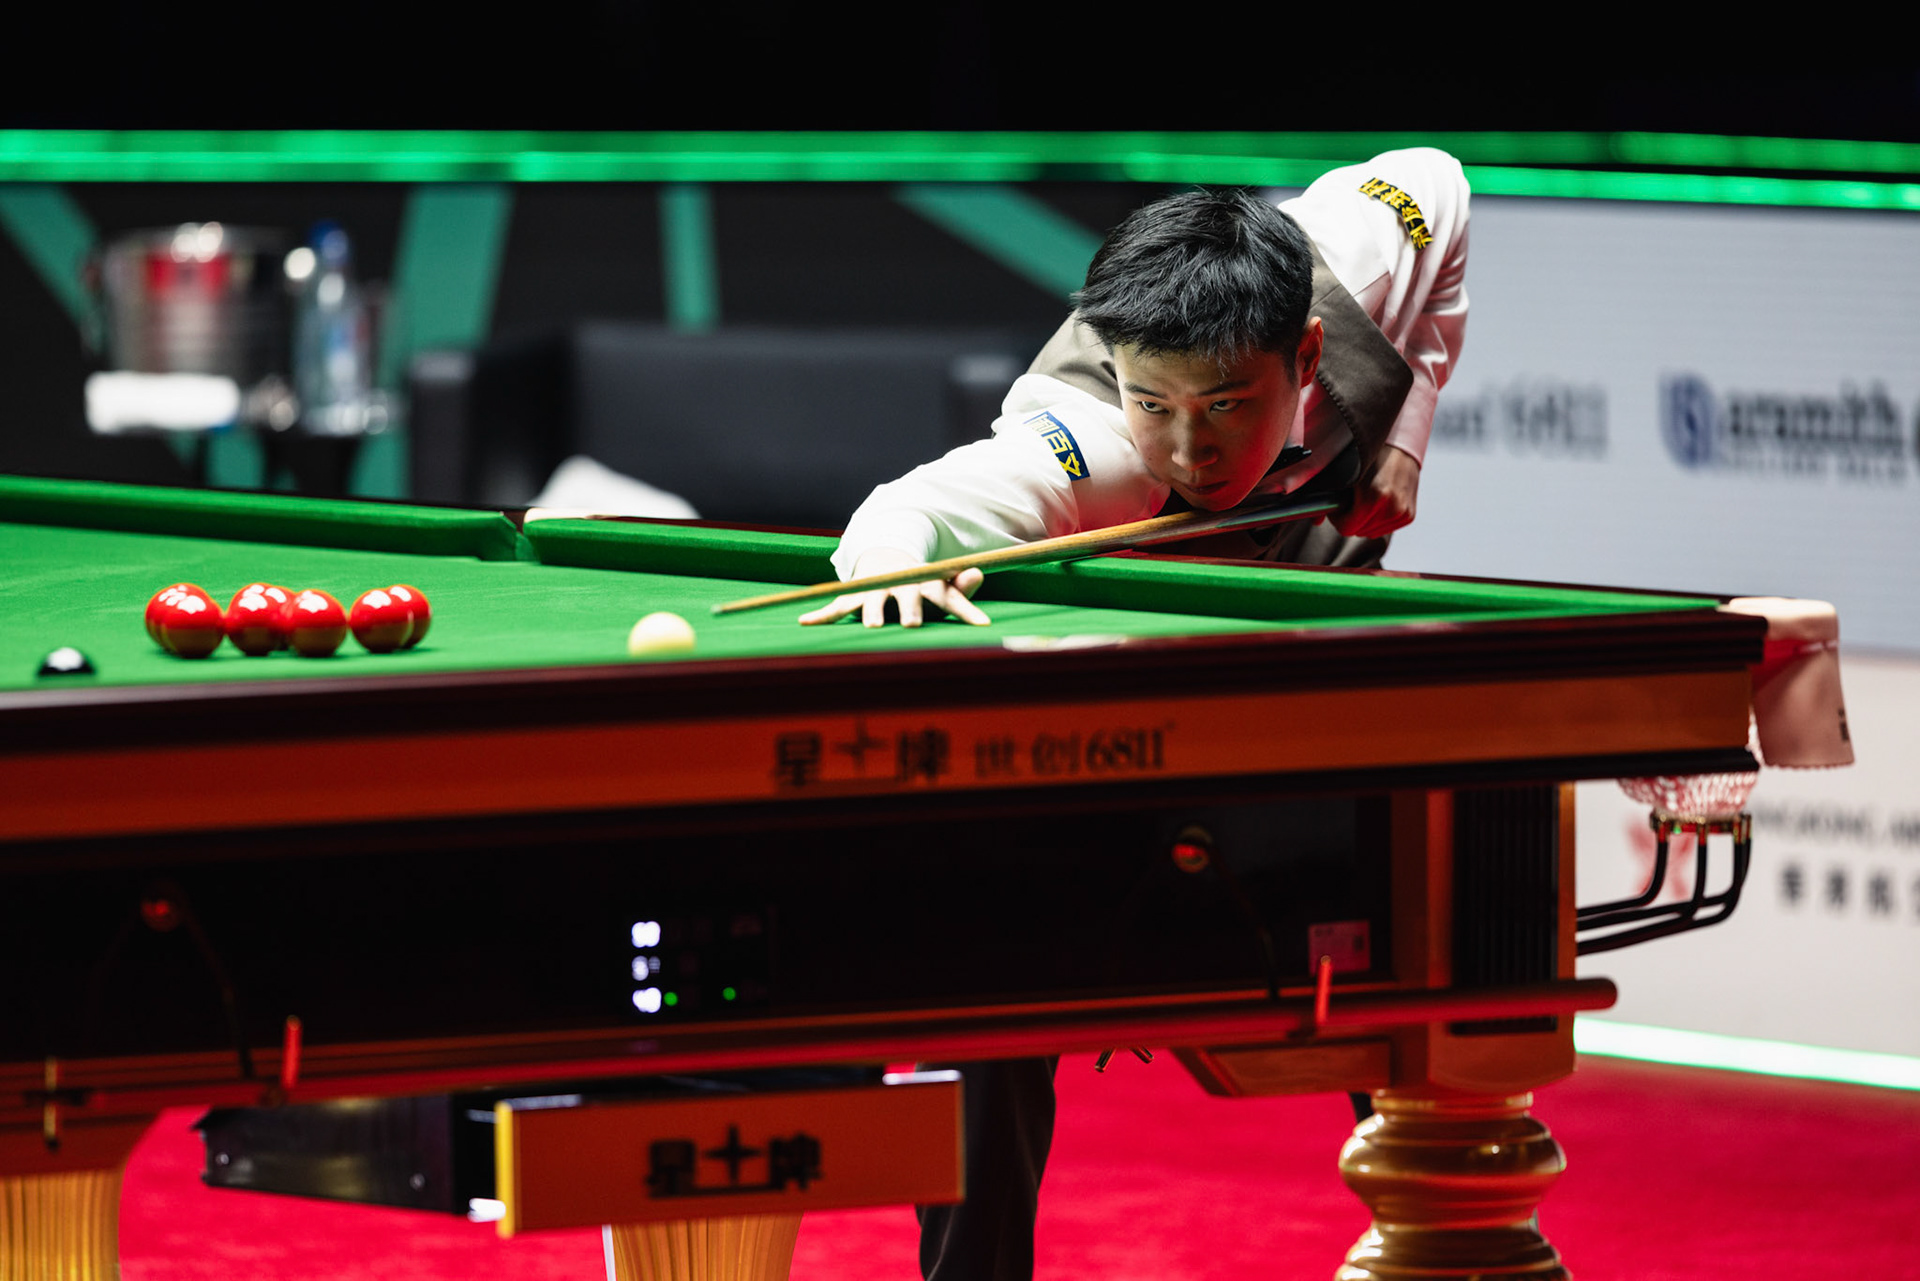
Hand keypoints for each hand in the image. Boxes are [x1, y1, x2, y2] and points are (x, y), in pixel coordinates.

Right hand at [798, 548, 990, 627]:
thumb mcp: (943, 586)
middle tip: (912, 623)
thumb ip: (962, 588)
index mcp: (926, 584)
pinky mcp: (854, 595)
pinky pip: (836, 607)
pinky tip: (804, 621)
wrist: (885, 557)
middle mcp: (900, 585)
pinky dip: (820, 615)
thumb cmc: (921, 583)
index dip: (966, 610)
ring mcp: (874, 589)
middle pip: (906, 596)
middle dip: (909, 608)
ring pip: (871, 601)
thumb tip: (978, 575)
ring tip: (872, 625)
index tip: (983, 624)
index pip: (949, 596)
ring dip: (871, 611)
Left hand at [1332, 445, 1419, 539]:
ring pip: (1371, 533)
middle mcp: (1391, 507)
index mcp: (1373, 498)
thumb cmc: (1371, 456)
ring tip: (1365, 501)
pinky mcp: (1409, 515)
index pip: (1347, 529)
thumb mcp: (1346, 472)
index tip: (1339, 506)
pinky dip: (1378, 520)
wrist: (1401, 445)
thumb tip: (1315, 520)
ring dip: (1365, 521)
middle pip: (1358, 532)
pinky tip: (1378, 503)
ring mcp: (1402, 512)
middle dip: (1351, 519)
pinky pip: (1385, 529)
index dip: (1338, 519)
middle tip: (1352, 501)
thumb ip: (1327, 498)